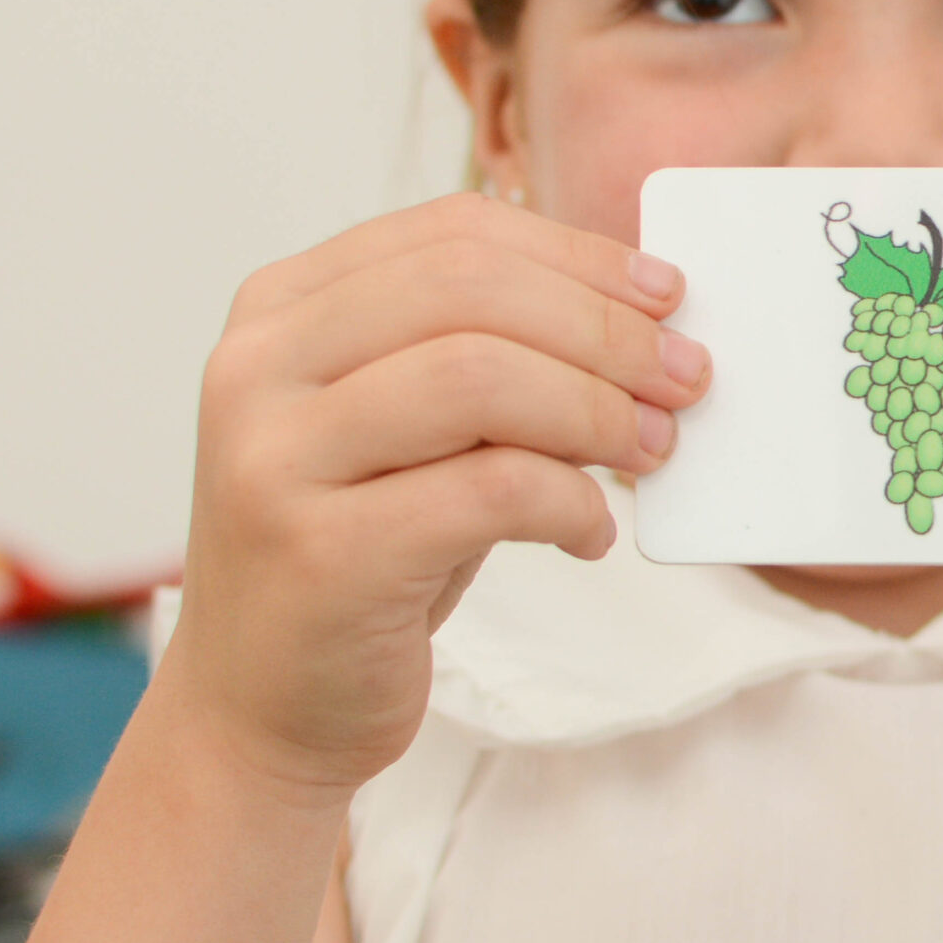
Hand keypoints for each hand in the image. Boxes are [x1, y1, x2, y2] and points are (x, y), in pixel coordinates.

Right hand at [167, 191, 709, 796]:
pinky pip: (489, 491)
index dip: (577, 255)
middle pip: (470, 288)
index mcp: (280, 310)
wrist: (261, 710)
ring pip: (478, 374)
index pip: (452, 232)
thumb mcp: (409, 429)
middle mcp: (257, 369)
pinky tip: (591, 533)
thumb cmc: (362, 554)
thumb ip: (485, 354)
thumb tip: (638, 310)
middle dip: (603, 328)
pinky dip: (570, 502)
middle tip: (685, 378)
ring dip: (596, 408)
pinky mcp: (318, 555)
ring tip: (649, 451)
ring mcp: (273, 461)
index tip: (666, 298)